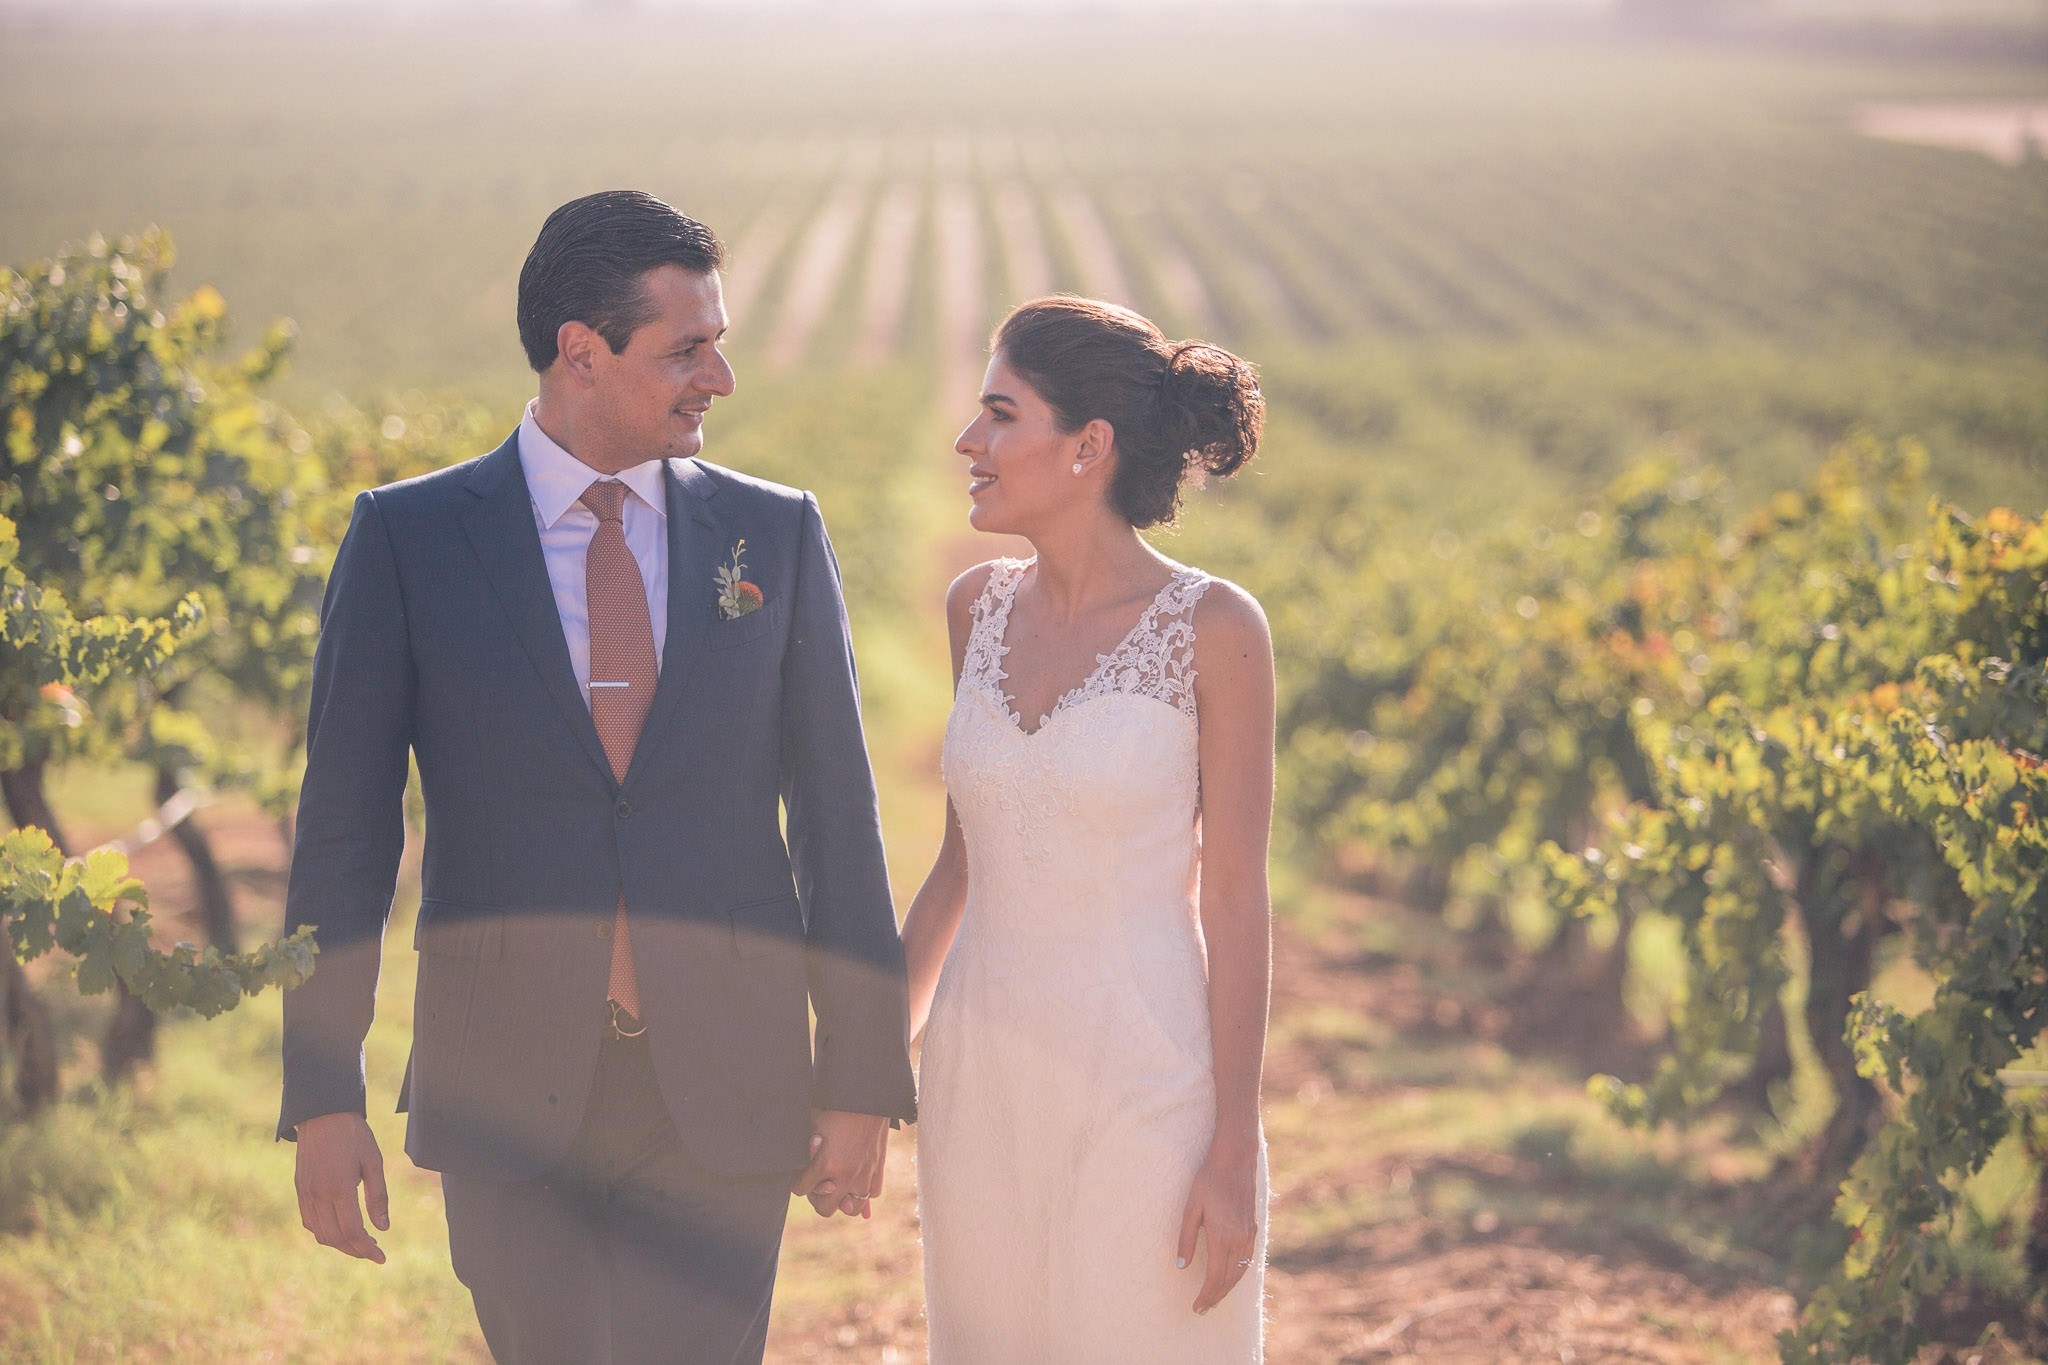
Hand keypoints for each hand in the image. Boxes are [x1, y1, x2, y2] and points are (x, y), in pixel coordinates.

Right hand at [294, 1112, 389, 1263]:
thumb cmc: (354, 1136)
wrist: (323, 1114)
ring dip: (340, 1244)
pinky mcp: (300, 1189)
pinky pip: (309, 1221)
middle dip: (356, 1251)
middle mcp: (318, 1195)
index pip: (352, 1231)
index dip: (367, 1249)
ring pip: (320, 1233)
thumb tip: (383, 1228)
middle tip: (374, 1252)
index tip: (381, 1257)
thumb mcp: (374, 1162)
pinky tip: (340, 1229)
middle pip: (335, 1238)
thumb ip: (378, 1197)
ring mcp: (306, 1193)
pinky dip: (324, 1232)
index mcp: (339, 1188)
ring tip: (360, 1243)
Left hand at [791, 1109, 887, 1218]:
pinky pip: (872, 1193)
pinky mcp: (878, 1168)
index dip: (797, 1182)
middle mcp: (846, 1175)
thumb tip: (802, 1157)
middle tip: (817, 1183)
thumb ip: (804, 1149)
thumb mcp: (812, 1124)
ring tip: (837, 1187)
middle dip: (817, 1197)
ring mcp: (864, 1174)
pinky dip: (863, 1190)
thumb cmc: (835, 1106)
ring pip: (851, 1208)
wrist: (867, 1094)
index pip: (800, 1190)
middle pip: (825, 1208)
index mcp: (826, 1164)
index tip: (799, 1176)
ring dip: (842, 1200)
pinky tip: (856, 1181)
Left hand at [1176, 1139, 1260, 1314]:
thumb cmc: (1208, 1180)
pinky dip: (1238, 1274)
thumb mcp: (1191, 1208)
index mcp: (1222, 1237)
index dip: (1206, 1295)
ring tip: (1215, 1298)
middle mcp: (1239, 1240)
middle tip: (1203, 1309)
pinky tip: (1230, 1276)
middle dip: (1216, 1296)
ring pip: (1240, 1272)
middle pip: (1229, 1279)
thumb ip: (1186, 1238)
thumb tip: (1181, 1266)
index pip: (1215, 1277)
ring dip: (1228, 1288)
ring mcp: (1249, 1234)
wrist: (1235, 1159)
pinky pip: (1247, 1260)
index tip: (1196, 1307)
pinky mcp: (1253, 1228)